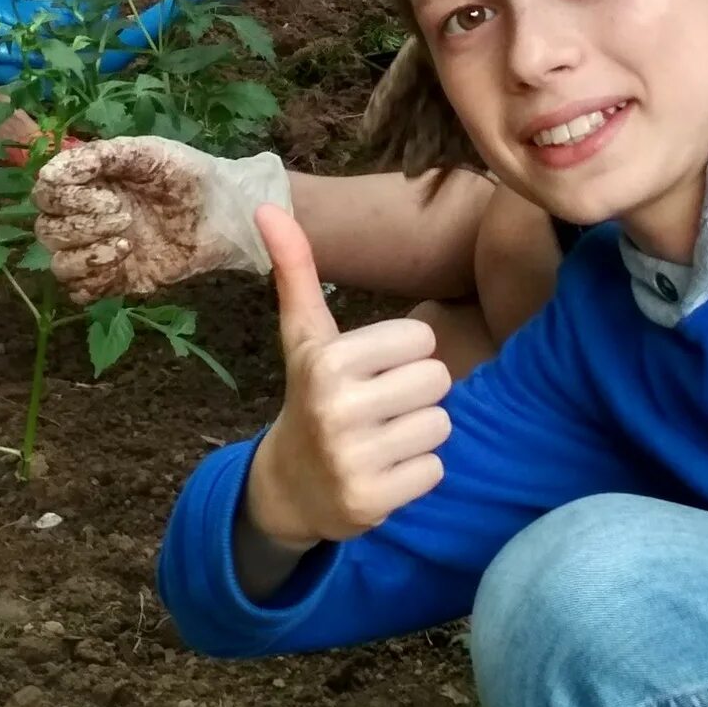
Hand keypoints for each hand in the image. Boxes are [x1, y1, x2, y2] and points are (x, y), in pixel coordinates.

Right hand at [34, 136, 291, 301]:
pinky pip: (80, 291)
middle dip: (80, 224)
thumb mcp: (148, 153)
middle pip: (47, 229)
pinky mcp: (115, 280)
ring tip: (126, 241)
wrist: (226, 213)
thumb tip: (54, 169)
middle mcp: (87, 217)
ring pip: (58, 264)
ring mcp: (99, 251)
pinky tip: (125, 260)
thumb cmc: (187, 176)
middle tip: (124, 215)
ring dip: (85, 254)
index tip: (105, 193)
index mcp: (89, 183)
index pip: (46, 193)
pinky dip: (94, 279)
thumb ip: (102, 156)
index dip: (64, 196)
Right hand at [239, 206, 451, 554]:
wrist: (288, 486)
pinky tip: (384, 470)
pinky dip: (417, 472)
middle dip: (416, 392)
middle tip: (380, 405)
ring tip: (382, 436)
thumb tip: (266, 204)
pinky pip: (436, 470)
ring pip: (441, 425)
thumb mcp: (304, 334)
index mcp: (326, 361)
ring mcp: (353, 460)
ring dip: (419, 432)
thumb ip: (297, 269)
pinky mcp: (371, 502)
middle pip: (437, 380)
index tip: (373, 369)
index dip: (404, 353)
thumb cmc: (310, 394)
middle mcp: (336, 409)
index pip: (422, 339)